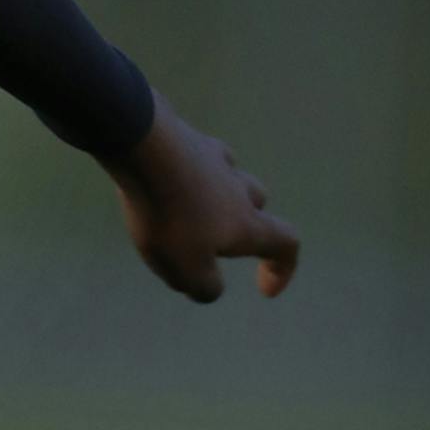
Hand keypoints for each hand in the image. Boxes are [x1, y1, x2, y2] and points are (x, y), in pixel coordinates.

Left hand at [106, 98, 299, 303]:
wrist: (144, 148)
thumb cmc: (168, 216)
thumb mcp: (185, 270)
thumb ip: (205, 286)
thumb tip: (211, 287)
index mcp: (247, 223)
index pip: (285, 243)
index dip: (283, 268)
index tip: (266, 290)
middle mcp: (238, 188)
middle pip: (257, 203)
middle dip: (246, 225)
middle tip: (219, 244)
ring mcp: (214, 159)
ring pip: (230, 178)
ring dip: (218, 198)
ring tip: (189, 213)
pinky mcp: (186, 139)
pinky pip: (197, 159)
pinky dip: (191, 174)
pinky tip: (168, 180)